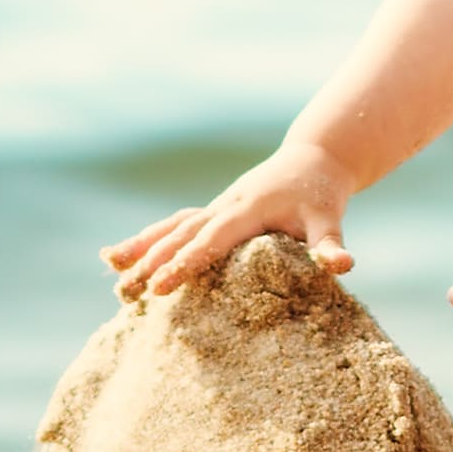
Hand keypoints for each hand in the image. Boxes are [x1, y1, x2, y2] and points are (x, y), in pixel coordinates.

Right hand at [104, 144, 355, 300]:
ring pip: (170, 226)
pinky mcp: (211, 212)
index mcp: (248, 209)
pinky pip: (174, 225)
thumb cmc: (321, 194)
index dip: (187, 262)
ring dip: (141, 247)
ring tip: (110, 269)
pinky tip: (118, 256)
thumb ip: (330, 244)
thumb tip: (341, 266)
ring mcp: (214, 207)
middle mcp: (224, 206)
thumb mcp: (329, 218)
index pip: (213, 239)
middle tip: (125, 291)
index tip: (160, 286)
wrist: (313, 160)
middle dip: (152, 261)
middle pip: (181, 234)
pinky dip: (147, 239)